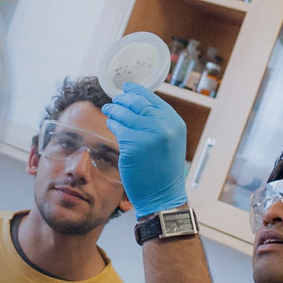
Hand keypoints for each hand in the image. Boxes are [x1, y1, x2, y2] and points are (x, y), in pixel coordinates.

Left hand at [102, 82, 188, 216]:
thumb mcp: (170, 141)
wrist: (162, 195)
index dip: (137, 91)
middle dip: (122, 99)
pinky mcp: (133, 145)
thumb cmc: (163, 169)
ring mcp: (148, 135)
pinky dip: (112, 124)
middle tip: (114, 100)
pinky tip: (110, 124)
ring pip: (124, 114)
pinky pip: (117, 128)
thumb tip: (138, 104)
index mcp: (174, 122)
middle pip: (137, 103)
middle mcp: (164, 126)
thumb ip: (158, 123)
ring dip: (114, 110)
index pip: (153, 99)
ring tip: (108, 109)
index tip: (127, 87)